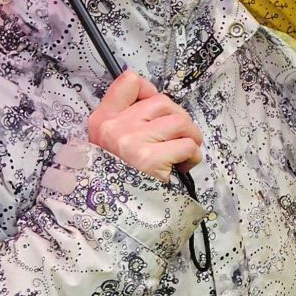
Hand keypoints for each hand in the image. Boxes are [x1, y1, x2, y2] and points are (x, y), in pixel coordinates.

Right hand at [88, 71, 203, 182]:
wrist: (116, 214)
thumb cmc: (121, 176)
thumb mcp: (110, 143)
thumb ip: (127, 118)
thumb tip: (156, 99)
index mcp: (103, 120)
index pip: (130, 81)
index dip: (151, 91)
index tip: (157, 113)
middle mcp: (114, 127)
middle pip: (163, 101)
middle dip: (179, 120)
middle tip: (177, 139)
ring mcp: (132, 142)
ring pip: (180, 121)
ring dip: (190, 138)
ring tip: (182, 154)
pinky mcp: (150, 160)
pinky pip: (187, 145)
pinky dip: (192, 156)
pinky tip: (182, 167)